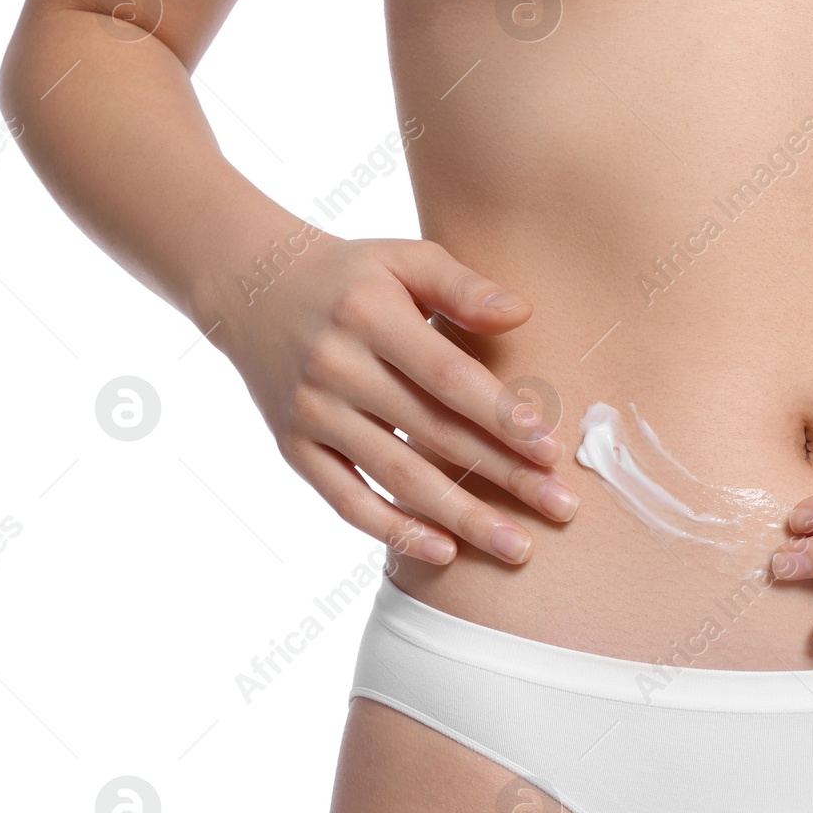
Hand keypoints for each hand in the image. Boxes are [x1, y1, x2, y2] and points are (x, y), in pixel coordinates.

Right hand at [210, 230, 577, 564]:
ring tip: (518, 548)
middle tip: (561, 508)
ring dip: (462, 518)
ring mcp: (311, 412)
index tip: (552, 452)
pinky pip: (347, 501)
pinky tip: (445, 553)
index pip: (449, 378)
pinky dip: (394, 532)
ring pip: (397, 478)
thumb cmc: (353, 277)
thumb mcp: (404, 259)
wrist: (251, 286)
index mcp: (370, 315)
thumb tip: (524, 313)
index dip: (501, 417)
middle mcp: (335, 367)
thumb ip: (463, 287)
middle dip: (503, 476)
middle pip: (433, 435)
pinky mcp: (294, 448)